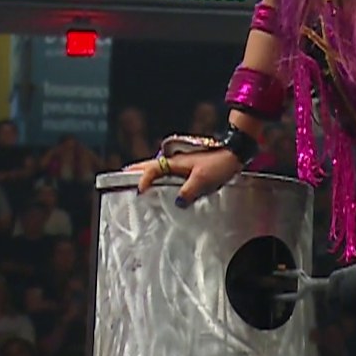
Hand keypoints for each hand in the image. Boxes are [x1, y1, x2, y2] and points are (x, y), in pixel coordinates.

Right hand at [126, 148, 242, 205]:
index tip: (139, 191)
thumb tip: (177, 202)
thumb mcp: (203, 180)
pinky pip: (168, 172)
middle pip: (151, 165)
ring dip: (146, 172)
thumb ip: (188, 191)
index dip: (143, 179)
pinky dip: (159, 175)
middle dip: (136, 170)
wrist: (234, 154)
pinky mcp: (189, 168)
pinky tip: (159, 183)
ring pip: (159, 167)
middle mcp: (176, 161)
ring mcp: (182, 163)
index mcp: (176, 162)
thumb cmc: (219, 164)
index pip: (153, 169)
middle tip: (122, 175)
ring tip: (135, 179)